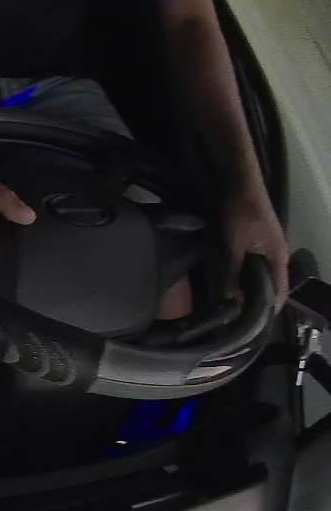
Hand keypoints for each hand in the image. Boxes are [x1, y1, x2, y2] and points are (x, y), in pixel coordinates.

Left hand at [222, 184, 288, 311]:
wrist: (240, 184)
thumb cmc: (242, 214)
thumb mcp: (234, 245)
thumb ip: (233, 272)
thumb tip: (231, 299)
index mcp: (279, 258)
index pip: (280, 293)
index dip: (268, 311)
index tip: (253, 327)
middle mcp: (278, 256)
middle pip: (271, 286)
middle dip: (257, 302)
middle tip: (237, 318)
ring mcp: (269, 248)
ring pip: (262, 276)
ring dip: (250, 289)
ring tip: (232, 304)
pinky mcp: (258, 242)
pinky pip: (254, 266)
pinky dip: (245, 276)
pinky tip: (230, 281)